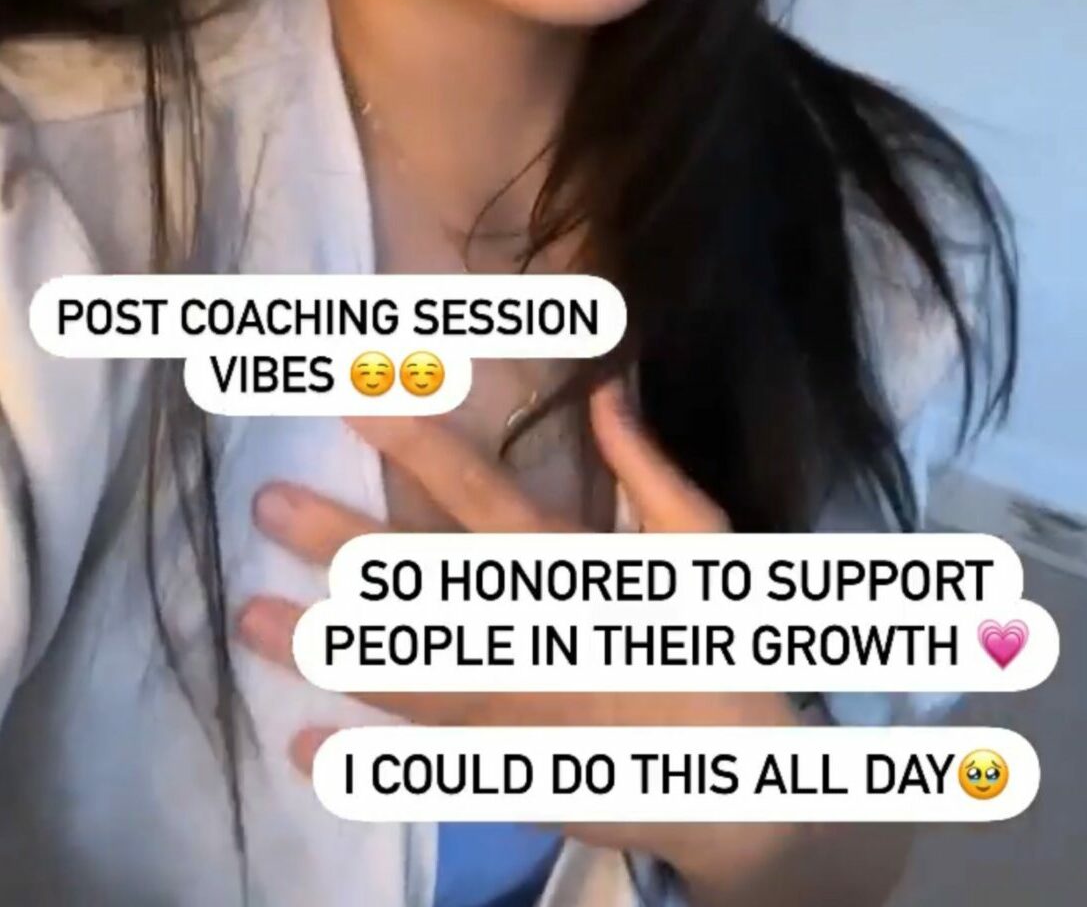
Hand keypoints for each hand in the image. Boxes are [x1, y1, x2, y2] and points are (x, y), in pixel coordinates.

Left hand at [236, 382, 801, 886]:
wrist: (749, 787)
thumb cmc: (719, 642)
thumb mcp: (702, 545)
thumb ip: (648, 470)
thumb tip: (603, 388)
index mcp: (577, 571)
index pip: (486, 497)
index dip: (422, 450)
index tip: (357, 401)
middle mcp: (533, 638)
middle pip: (424, 585)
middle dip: (340, 542)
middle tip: (263, 504)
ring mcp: (515, 713)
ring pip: (406, 674)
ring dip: (325, 647)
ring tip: (248, 619)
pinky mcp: (510, 774)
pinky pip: (425, 767)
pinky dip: (362, 762)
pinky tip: (299, 743)